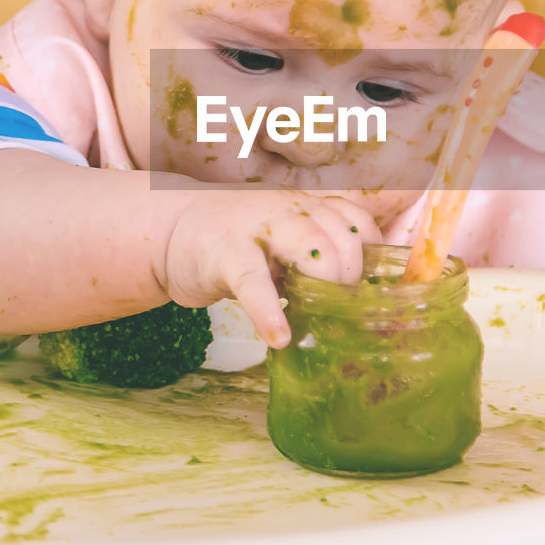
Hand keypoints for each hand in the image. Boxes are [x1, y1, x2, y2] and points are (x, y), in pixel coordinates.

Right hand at [153, 188, 381, 346]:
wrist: (173, 229)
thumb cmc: (240, 244)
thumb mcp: (285, 243)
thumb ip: (318, 260)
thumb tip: (361, 302)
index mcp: (308, 207)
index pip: (358, 222)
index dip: (372, 258)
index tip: (370, 291)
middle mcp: (291, 210)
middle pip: (344, 234)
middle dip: (352, 276)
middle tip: (341, 309)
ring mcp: (258, 227)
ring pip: (311, 246)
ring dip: (326, 285)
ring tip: (322, 318)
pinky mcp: (225, 253)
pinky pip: (254, 282)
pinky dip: (269, 312)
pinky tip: (279, 337)